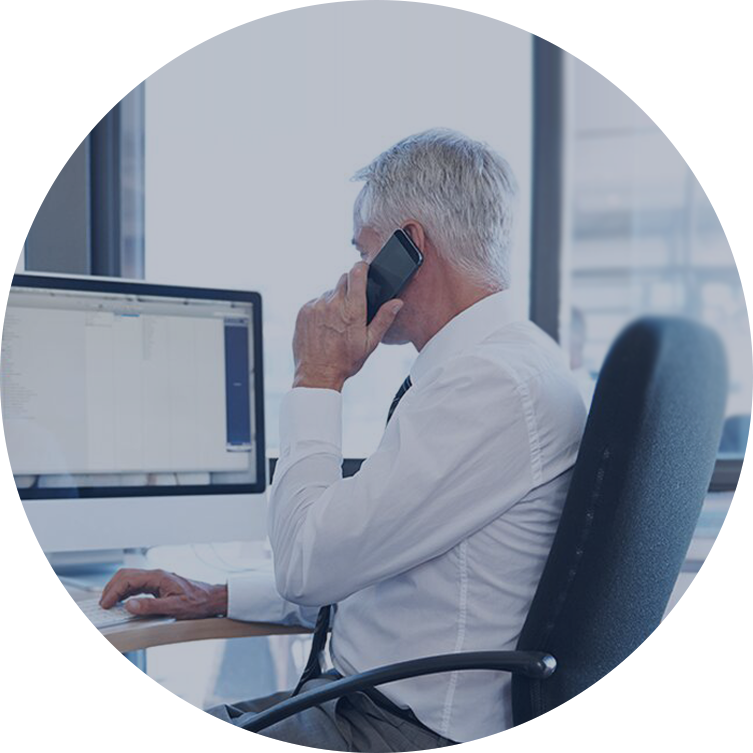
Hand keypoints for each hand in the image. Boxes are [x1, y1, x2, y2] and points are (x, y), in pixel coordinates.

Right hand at [99, 568, 227, 619]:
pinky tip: (122, 601)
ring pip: (130, 579)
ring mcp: (157, 579)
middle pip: (126, 575)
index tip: (105, 604)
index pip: (128, 579)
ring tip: (109, 603)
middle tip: (103, 604)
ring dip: (116, 589)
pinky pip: (136, 585)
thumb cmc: (197, 602)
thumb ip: (150, 606)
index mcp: (158, 577)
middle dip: (111, 588)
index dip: (113, 592)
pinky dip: (125, 591)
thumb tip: (130, 605)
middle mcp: (156, 575)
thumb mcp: (174, 607)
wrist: (211, 599)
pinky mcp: (158, 585)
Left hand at [293, 262, 403, 390]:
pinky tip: (324, 326)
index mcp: (353, 310)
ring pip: (329, 292)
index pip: (356, 273)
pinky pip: (315, 301)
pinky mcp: (303, 311)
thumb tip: (397, 302)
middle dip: (350, 288)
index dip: (361, 268)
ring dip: (335, 301)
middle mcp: (333, 303)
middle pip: (343, 279)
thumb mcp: (370, 342)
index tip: (364, 271)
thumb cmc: (345, 361)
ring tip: (336, 322)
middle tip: (352, 307)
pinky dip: (321, 309)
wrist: (317, 374)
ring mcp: (316, 306)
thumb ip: (384, 319)